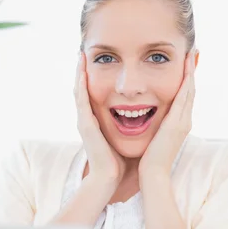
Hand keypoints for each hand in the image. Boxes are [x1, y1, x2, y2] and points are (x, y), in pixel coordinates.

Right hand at [74, 52, 125, 189]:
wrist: (109, 178)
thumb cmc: (119, 161)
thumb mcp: (125, 137)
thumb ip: (129, 125)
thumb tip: (148, 115)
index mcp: (98, 121)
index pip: (96, 93)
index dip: (96, 77)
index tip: (101, 60)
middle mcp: (88, 118)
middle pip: (84, 88)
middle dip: (84, 70)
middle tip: (85, 50)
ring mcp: (84, 121)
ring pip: (79, 90)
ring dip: (79, 71)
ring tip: (80, 53)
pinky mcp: (85, 125)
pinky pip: (80, 100)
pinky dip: (80, 84)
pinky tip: (81, 70)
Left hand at [138, 49, 195, 179]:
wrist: (153, 176)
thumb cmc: (149, 162)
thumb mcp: (154, 141)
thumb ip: (156, 129)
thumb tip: (151, 122)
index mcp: (179, 125)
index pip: (185, 97)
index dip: (186, 79)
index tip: (185, 63)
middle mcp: (185, 121)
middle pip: (191, 90)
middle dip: (192, 71)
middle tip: (193, 51)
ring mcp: (183, 122)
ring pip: (190, 90)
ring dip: (191, 71)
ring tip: (191, 53)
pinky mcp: (177, 123)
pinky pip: (184, 97)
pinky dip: (186, 81)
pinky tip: (185, 68)